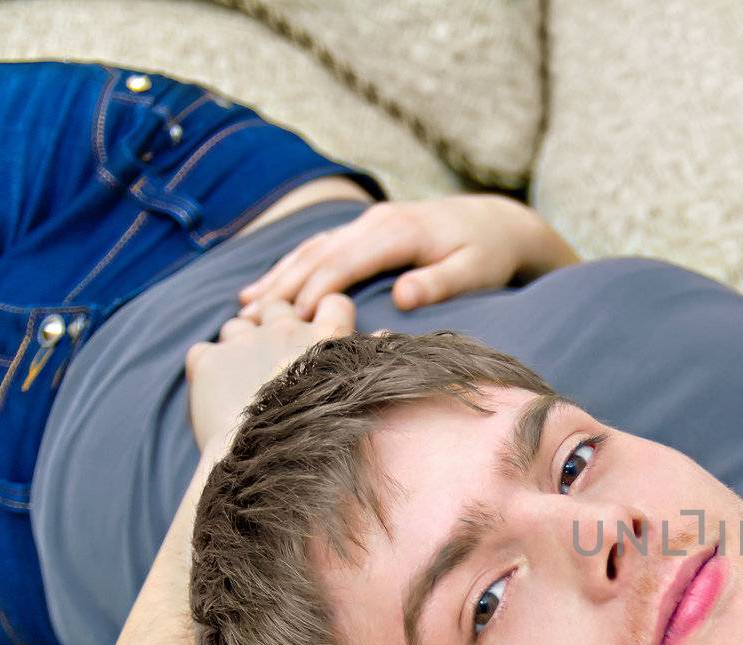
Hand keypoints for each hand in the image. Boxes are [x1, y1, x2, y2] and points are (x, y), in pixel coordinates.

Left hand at [184, 295, 354, 451]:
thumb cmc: (320, 439)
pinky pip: (203, 351)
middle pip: (278, 306)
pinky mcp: (207, 361)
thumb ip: (370, 361)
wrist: (267, 467)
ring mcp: (243, 342)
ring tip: (244, 377)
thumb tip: (386, 334)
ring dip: (239, 343)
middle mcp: (285, 330)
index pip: (333, 301)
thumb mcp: (358, 397)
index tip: (320, 331)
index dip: (326, 312)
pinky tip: (218, 391)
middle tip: (274, 356)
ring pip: (237, 323)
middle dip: (275, 323)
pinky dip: (208, 367)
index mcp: (325, 339)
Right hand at [237, 195, 579, 316]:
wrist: (498, 222)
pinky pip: (320, 247)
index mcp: (398, 232)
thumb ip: (439, 282)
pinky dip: (291, 267)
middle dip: (282, 288)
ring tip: (244, 309)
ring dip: (277, 277)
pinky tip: (267, 288)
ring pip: (311, 249)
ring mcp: (367, 222)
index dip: (314, 291)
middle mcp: (375, 222)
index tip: (291, 323)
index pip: (343, 263)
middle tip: (248, 323)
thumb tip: (403, 296)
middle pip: (317, 256)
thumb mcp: (474, 270)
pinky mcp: (366, 229)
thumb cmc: (488, 253)